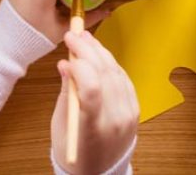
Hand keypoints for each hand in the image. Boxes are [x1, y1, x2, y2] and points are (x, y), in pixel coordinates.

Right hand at [52, 31, 138, 174]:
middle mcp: (115, 119)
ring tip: (85, 39)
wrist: (99, 174)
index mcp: (93, 127)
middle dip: (88, 49)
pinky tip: (99, 55)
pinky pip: (124, 78)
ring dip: (100, 51)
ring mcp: (128, 114)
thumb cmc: (74, 152)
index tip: (67, 46)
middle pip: (104, 74)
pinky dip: (111, 64)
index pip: (92, 87)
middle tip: (74, 34)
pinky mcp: (135, 110)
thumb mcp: (61, 125)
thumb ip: (66, 92)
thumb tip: (65, 64)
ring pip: (116, 72)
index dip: (80, 62)